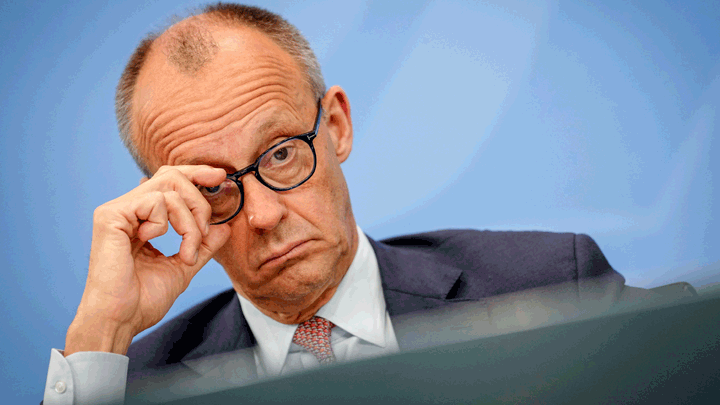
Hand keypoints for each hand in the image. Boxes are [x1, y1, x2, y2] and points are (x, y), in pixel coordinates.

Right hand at [64, 166, 230, 355]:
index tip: (219, 176)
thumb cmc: (143, 300)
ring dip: (188, 223)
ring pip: (170, 191)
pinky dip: (166, 224)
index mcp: (140, 218)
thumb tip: (224, 227)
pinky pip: (155, 201)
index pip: (168, 180)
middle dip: (199, 201)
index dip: (195, 173)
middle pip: (172, 177)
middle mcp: (127, 209)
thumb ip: (203, 245)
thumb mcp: (183, 267)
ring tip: (186, 252)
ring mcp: (117, 210)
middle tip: (201, 233)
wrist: (121, 319)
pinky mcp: (111, 216)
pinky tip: (156, 243)